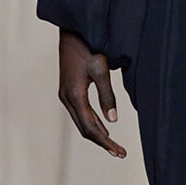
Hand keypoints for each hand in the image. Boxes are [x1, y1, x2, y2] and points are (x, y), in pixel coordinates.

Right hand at [58, 29, 125, 157]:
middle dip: (103, 142)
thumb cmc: (88, 47)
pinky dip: (92, 123)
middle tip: (120, 153)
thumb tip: (113, 121)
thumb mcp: (101, 70)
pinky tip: (103, 126)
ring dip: (98, 134)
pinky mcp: (68, 90)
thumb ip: (107, 96)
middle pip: (85, 129)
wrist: (72, 31)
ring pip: (81, 122)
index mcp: (74, 96)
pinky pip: (80, 113)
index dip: (106, 142)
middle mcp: (66, 98)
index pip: (91, 128)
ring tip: (114, 145)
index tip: (119, 152)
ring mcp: (65, 95)